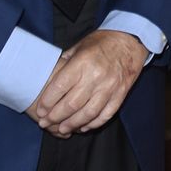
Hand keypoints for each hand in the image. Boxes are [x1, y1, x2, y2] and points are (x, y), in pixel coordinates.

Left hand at [29, 30, 147, 136]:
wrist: (130, 41)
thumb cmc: (101, 43)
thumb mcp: (79, 47)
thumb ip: (64, 65)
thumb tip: (48, 82)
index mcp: (83, 62)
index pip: (60, 87)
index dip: (47, 102)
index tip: (40, 110)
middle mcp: (96, 76)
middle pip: (72, 104)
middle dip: (55, 117)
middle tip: (45, 123)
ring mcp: (110, 87)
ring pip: (88, 113)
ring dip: (72, 124)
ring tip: (62, 129)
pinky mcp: (120, 94)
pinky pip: (105, 115)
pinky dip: (93, 124)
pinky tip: (83, 127)